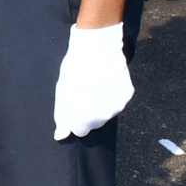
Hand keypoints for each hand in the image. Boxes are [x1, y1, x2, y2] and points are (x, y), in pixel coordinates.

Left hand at [53, 24, 132, 140]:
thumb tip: (59, 137)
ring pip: (106, 112)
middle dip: (87, 112)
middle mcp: (103, 117)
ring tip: (93, 83)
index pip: (79, 130)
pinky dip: (112, 93)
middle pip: (94, 122)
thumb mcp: (62, 92)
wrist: (97, 48)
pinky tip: (105, 79)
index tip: (72, 104)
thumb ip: (62, 116)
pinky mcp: (127, 95)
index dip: (73, 117)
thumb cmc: (74, 68)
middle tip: (82, 92)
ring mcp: (117, 106)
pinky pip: (117, 100)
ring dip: (100, 103)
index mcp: (84, 117)